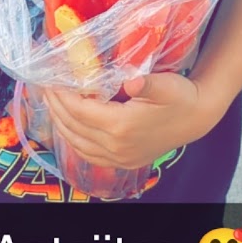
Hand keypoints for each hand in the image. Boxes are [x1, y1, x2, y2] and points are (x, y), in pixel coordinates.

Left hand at [41, 70, 220, 171]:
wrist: (197, 119)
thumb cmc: (181, 97)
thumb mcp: (166, 85)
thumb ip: (147, 83)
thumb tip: (130, 81)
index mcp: (122, 125)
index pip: (79, 110)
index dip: (61, 95)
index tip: (50, 79)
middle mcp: (116, 146)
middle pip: (73, 126)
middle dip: (55, 106)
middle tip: (44, 87)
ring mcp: (119, 157)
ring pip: (76, 143)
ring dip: (60, 123)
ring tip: (52, 103)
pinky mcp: (122, 162)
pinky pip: (88, 154)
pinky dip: (73, 140)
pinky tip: (68, 126)